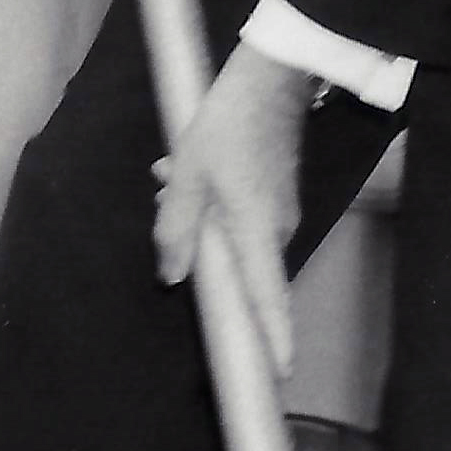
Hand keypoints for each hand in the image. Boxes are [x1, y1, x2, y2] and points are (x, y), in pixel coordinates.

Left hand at [157, 40, 308, 392]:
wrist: (270, 78)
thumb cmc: (227, 125)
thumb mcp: (186, 176)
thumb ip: (175, 230)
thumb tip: (172, 276)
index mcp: (256, 232)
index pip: (268, 298)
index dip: (274, 338)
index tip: (281, 372)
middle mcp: (276, 229)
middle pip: (243, 268)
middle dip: (203, 255)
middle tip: (169, 211)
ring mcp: (280, 211)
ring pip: (236, 237)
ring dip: (201, 219)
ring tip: (169, 179)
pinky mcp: (277, 193)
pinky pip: (242, 217)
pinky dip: (213, 204)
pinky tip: (182, 171)